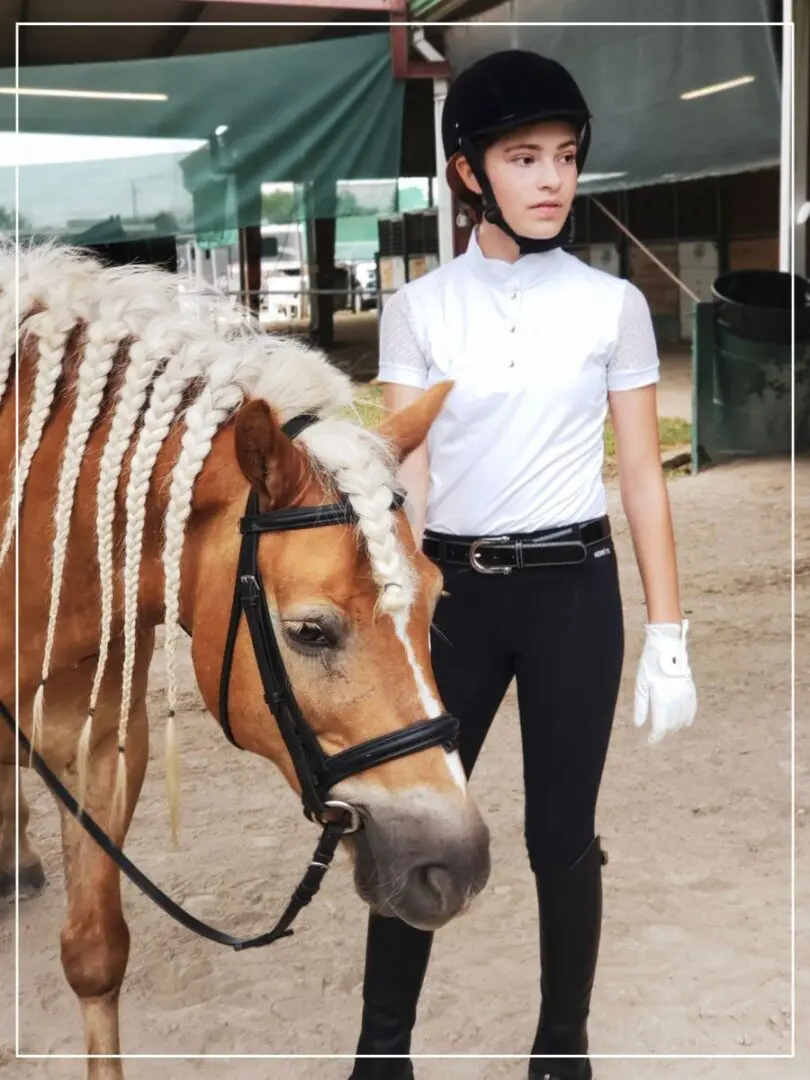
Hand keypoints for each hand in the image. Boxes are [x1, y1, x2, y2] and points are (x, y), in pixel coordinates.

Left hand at [633, 619, 696, 744]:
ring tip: (667, 731)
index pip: (661, 725)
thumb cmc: (650, 664)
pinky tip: (685, 723)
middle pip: (672, 724)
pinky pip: (692, 708)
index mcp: (662, 698)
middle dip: (664, 733)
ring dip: (675, 727)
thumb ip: (641, 706)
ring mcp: (685, 694)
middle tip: (656, 737)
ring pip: (683, 718)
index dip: (656, 736)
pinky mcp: (691, 688)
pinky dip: (688, 717)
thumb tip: (639, 725)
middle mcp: (676, 699)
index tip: (651, 742)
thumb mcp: (641, 684)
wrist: (667, 646)